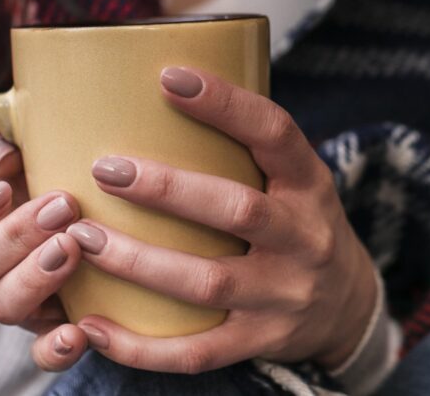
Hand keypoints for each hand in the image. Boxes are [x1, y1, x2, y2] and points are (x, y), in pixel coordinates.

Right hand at [0, 118, 87, 370]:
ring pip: (2, 306)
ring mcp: (15, 300)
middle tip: (61, 205)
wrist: (98, 214)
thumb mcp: (27, 157)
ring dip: (35, 278)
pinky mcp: (50, 328)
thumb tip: (0, 145)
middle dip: (14, 237)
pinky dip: (56, 347)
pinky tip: (77, 332)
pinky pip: (42, 352)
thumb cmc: (52, 177)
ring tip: (73, 245)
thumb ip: (1, 142)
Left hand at [62, 66, 377, 373]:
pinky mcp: (261, 341)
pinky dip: (139, 346)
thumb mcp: (295, 179)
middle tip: (106, 169)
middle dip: (168, 190)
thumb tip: (159, 89)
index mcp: (310, 185)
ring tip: (83, 238)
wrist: (347, 303)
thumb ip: (246, 149)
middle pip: (238, 211)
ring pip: (208, 282)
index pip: (277, 134)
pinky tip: (91, 324)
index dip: (227, 104)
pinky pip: (197, 351)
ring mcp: (283, 294)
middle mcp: (304, 238)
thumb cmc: (299, 223)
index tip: (170, 77)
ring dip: (139, 261)